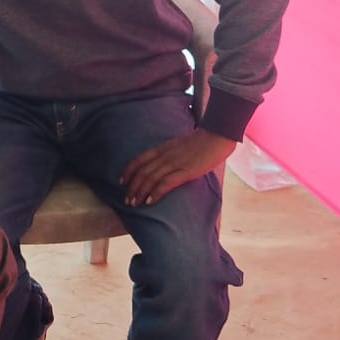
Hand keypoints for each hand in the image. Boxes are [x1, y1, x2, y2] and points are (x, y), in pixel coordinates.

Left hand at [120, 127, 234, 207]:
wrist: (217, 135)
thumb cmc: (202, 141)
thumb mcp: (180, 145)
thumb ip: (170, 153)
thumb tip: (166, 165)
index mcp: (163, 148)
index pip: (139, 159)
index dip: (129, 171)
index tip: (122, 181)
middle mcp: (165, 155)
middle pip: (142, 172)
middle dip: (132, 187)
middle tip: (127, 200)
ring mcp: (175, 163)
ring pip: (151, 178)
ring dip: (140, 192)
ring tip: (134, 203)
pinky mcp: (186, 171)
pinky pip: (166, 183)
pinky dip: (156, 192)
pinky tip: (150, 201)